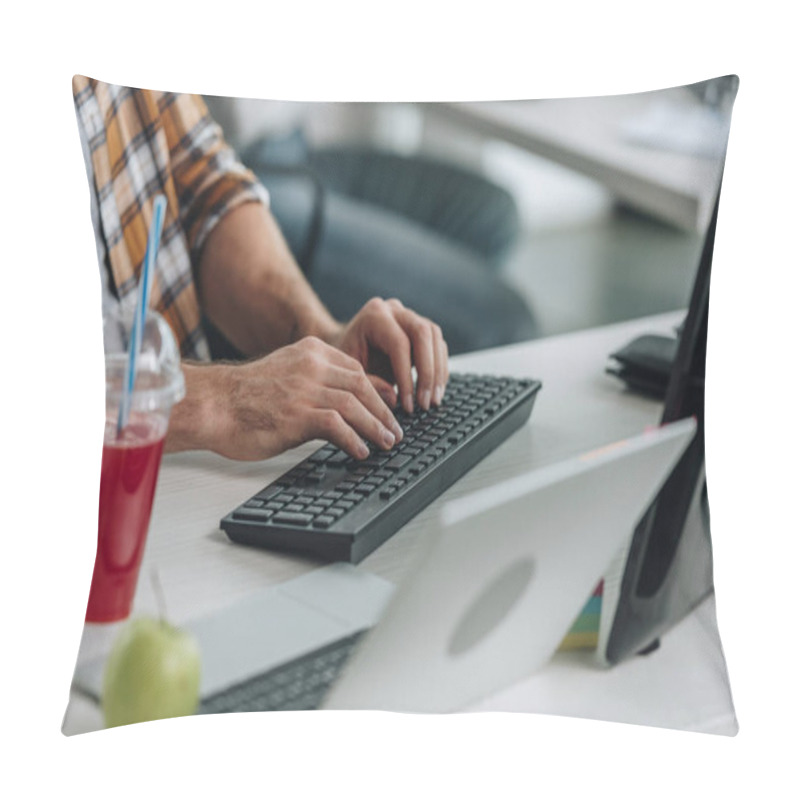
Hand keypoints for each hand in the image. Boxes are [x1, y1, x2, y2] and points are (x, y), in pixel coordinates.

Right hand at [195, 337, 404, 460]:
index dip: (378, 391)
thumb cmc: (245, 396)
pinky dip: (354, 440)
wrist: (211, 404)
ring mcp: (304, 389)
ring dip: (375, 427)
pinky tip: (360, 451)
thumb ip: (317, 379)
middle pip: (361, 387)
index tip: (391, 408)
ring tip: (386, 443)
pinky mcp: (297, 414)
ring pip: (355, 405)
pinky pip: (337, 426)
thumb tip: (349, 398)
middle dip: (383, 412)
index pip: (357, 369)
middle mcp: (311, 366)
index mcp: (310, 352)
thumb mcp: (287, 374)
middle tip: (395, 431)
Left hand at [329, 298, 448, 413]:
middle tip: (426, 403)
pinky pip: (438, 346)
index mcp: (373, 316)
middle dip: (428, 372)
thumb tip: (394, 400)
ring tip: (433, 401)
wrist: (345, 349)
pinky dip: (440, 369)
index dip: (406, 376)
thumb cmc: (343, 363)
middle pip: (423, 334)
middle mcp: (394, 310)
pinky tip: (434, 392)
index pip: (399, 343)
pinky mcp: (420, 329)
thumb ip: (369, 386)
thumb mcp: (348, 376)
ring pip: (435, 338)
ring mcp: (409, 317)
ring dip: (438, 372)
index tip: (407, 404)